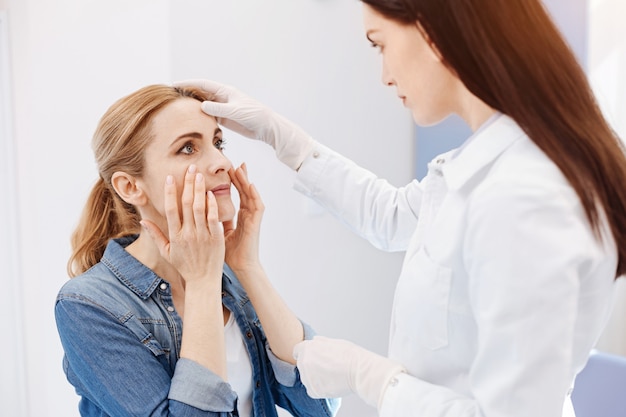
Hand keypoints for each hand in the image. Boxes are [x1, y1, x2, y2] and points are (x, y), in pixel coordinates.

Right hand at [141, 165, 224, 283]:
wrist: (204, 281)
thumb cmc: (185, 266)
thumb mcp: (167, 252)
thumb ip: (155, 235)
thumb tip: (142, 219)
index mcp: (175, 236)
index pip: (170, 209)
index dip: (170, 192)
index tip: (170, 177)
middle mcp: (187, 234)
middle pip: (186, 204)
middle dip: (187, 184)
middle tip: (190, 167)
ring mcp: (202, 235)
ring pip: (199, 208)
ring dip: (199, 189)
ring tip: (199, 174)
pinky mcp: (216, 238)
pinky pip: (213, 218)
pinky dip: (212, 205)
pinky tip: (211, 193)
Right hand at [174, 79, 313, 169]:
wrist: (266, 127)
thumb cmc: (254, 115)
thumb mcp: (235, 111)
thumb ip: (218, 108)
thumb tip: (201, 105)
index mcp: (225, 91)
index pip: (203, 84)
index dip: (188, 83)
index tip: (175, 84)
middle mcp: (222, 97)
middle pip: (201, 93)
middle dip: (187, 93)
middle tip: (172, 96)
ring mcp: (223, 107)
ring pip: (204, 105)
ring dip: (192, 106)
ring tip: (177, 108)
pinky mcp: (225, 118)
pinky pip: (209, 116)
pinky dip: (200, 116)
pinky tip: (191, 120)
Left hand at [223, 163, 263, 272]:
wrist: (240, 267)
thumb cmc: (229, 254)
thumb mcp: (218, 233)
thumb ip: (214, 221)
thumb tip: (204, 211)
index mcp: (239, 217)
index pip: (236, 195)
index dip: (232, 183)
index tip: (226, 171)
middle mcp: (247, 215)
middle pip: (244, 191)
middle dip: (239, 177)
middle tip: (233, 163)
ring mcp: (252, 219)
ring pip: (250, 195)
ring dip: (246, 181)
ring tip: (241, 167)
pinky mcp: (255, 224)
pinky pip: (258, 206)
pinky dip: (255, 195)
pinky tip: (251, 185)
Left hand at [293, 336, 405, 408]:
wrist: (359, 371)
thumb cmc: (350, 355)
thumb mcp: (335, 342)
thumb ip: (321, 342)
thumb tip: (315, 340)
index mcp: (307, 348)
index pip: (297, 351)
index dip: (305, 354)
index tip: (312, 358)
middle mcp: (303, 362)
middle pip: (302, 365)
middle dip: (311, 366)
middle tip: (327, 368)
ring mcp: (307, 377)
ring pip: (307, 379)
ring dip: (315, 378)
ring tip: (331, 376)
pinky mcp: (313, 390)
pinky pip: (312, 390)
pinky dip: (319, 389)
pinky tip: (331, 384)